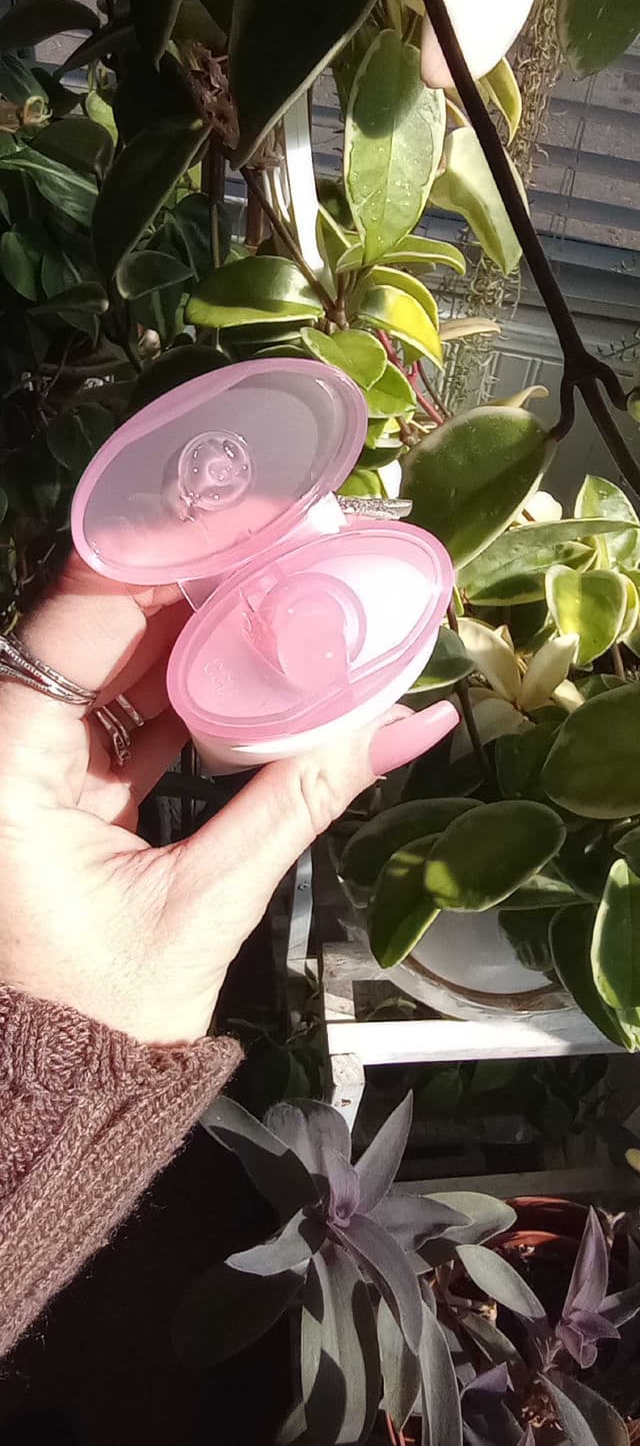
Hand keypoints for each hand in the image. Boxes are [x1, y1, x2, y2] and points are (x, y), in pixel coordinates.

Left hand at [0, 558, 454, 1043]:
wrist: (66, 1090)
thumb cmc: (108, 1012)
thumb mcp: (208, 902)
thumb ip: (301, 801)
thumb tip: (406, 725)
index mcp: (7, 764)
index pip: (73, 617)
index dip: (154, 553)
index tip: (236, 508)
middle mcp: (8, 747)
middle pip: (97, 629)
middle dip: (188, 582)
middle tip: (277, 535)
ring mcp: (35, 765)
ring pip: (115, 665)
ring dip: (195, 630)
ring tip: (280, 584)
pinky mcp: (67, 788)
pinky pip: (126, 712)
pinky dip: (187, 687)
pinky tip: (253, 658)